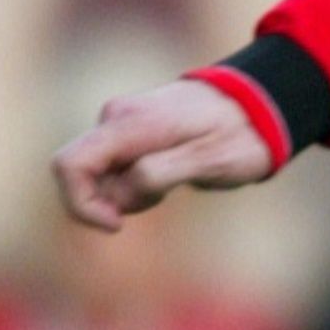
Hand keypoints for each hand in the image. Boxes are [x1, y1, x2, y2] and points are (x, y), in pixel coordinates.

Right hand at [50, 78, 275, 230]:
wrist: (260, 104)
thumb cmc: (240, 135)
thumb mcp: (210, 160)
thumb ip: (161, 173)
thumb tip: (120, 190)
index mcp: (130, 123)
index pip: (69, 165)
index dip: (81, 204)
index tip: (118, 225)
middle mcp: (116, 117)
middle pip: (79, 174)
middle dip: (109, 200)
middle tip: (161, 197)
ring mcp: (120, 122)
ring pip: (98, 175)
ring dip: (126, 193)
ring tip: (175, 180)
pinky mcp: (128, 132)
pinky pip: (113, 169)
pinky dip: (133, 184)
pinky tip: (170, 175)